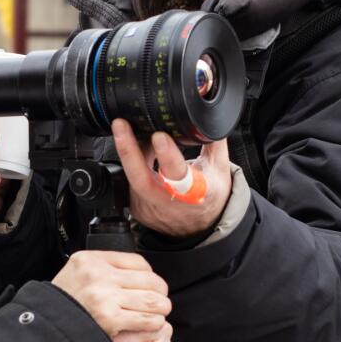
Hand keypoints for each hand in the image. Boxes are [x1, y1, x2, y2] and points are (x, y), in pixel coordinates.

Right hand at [51, 250, 170, 341]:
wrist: (46, 330)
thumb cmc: (64, 305)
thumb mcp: (77, 273)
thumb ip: (103, 268)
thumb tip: (139, 272)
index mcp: (91, 259)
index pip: (137, 261)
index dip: (150, 275)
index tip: (150, 285)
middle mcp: (97, 274)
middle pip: (149, 280)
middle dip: (160, 293)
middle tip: (160, 302)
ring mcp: (103, 296)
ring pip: (152, 299)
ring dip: (160, 308)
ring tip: (158, 313)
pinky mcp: (109, 318)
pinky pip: (146, 318)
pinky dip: (153, 322)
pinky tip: (150, 325)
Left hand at [111, 120, 232, 237]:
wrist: (199, 228)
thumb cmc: (210, 197)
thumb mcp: (220, 169)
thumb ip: (214, 140)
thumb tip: (210, 113)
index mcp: (197, 193)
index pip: (180, 176)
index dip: (168, 157)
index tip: (159, 136)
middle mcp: (170, 203)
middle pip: (143, 179)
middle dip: (129, 150)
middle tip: (121, 125)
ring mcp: (151, 208)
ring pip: (132, 177)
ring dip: (130, 151)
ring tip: (128, 129)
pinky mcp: (138, 209)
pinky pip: (129, 181)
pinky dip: (132, 162)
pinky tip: (135, 150)